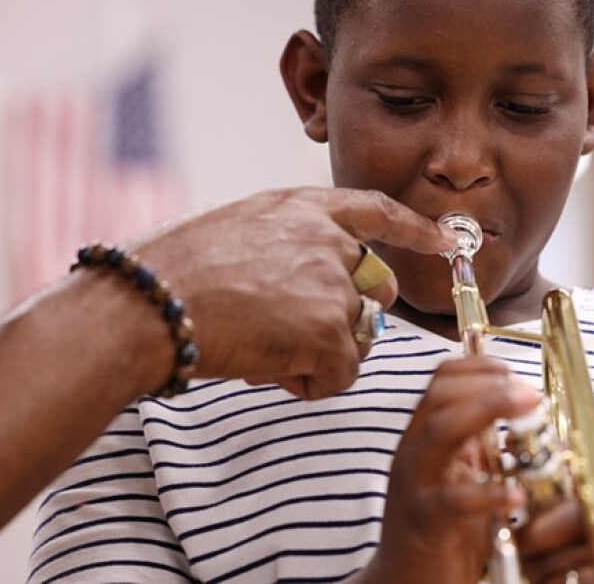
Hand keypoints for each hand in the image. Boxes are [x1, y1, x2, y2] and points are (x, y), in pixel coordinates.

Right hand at [134, 187, 455, 398]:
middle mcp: (330, 241)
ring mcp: (334, 284)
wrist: (148, 302)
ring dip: (318, 354)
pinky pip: (341, 374)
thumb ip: (287, 248)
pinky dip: (310, 383)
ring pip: (356, 337)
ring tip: (263, 352)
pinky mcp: (331, 330)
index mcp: (304, 209)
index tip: (445, 237)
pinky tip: (268, 371)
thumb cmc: (173, 272)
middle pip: (375, 289)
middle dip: (349, 316)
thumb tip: (312, 288)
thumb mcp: (237, 232)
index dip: (415, 227)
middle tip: (298, 333)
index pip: (377, 211)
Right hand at [361, 357, 540, 583]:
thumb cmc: (441, 531)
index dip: (478, 366)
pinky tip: (515, 495)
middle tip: (530, 392)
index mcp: (424, 438)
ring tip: (528, 409)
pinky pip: (452, 500)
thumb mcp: (462, 477)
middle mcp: (414, 453)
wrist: (403, 583)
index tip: (513, 372)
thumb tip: (525, 416)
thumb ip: (482, 446)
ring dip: (487, 410)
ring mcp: (415, 485)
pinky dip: (487, 493)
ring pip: (440, 430)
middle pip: (440, 396)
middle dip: (488, 384)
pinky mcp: (424, 521)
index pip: (441, 381)